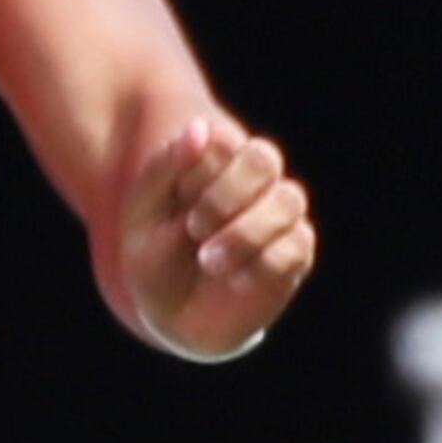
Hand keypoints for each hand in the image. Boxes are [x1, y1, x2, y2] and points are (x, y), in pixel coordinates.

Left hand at [118, 112, 314, 359]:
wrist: (171, 314)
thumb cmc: (155, 254)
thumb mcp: (144, 213)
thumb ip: (165, 167)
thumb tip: (199, 127)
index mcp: (216, 159)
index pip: (224, 140)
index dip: (199, 171)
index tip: (176, 203)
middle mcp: (255, 180)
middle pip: (264, 158)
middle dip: (225, 196)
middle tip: (194, 229)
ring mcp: (279, 214)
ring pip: (288, 199)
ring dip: (244, 233)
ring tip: (208, 260)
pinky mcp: (295, 252)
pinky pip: (297, 244)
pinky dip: (263, 262)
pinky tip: (234, 279)